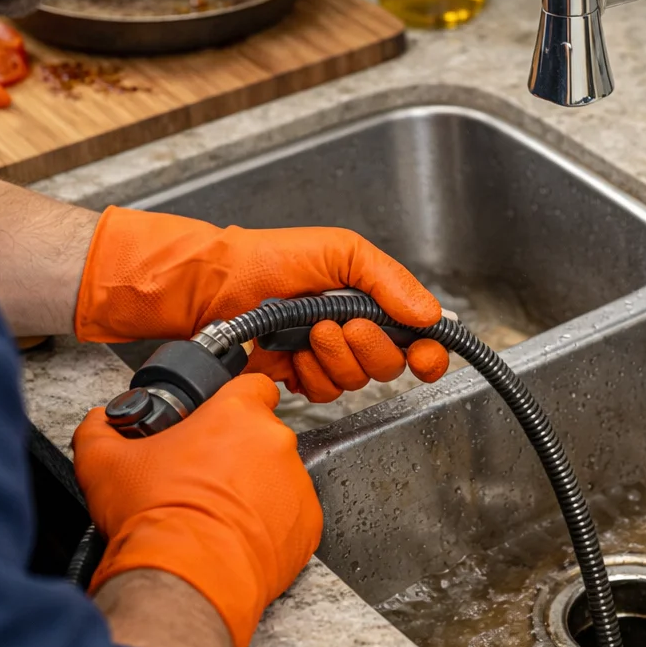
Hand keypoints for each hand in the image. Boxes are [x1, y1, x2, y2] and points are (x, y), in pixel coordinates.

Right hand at [73, 373, 321, 646]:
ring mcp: (297, 485)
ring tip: (217, 513)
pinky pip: (291, 516)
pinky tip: (236, 537)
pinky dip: (270, 525)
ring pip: (278, 476)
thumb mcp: (103, 464)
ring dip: (255, 488)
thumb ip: (99, 430)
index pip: (252, 385)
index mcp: (236, 415)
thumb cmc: (155, 519)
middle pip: (261, 435)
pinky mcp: (307, 526)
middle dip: (236, 451)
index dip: (233, 400)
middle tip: (203, 476)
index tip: (218, 418)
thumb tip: (99, 422)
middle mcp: (275, 443)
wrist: (185, 579)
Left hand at [74, 208, 449, 399]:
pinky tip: (291, 355)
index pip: (419, 337)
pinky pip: (324, 394)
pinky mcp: (301, 379)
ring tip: (306, 331)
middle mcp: (355, 330)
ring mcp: (328, 357)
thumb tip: (430, 315)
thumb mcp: (341, 251)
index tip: (426, 357)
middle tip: (338, 324)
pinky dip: (309, 375)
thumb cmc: (270, 259)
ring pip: (356, 383)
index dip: (429, 353)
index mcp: (371, 299)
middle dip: (366, 347)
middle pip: (391, 365)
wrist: (215, 288)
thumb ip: (389, 280)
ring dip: (332, 358)